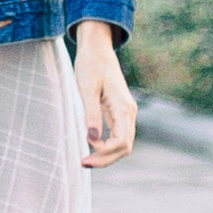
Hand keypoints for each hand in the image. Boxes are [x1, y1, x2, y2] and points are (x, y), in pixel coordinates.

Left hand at [75, 21, 136, 167]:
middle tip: (83, 163)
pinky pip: (118, 135)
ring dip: (107, 154)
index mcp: (123, 106)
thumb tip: (92, 139)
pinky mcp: (120, 111)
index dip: (105, 154)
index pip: (121, 142)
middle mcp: (129, 112)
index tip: (85, 156)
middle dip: (106, 159)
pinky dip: (107, 145)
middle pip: (125, 147)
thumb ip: (91, 113)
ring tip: (86, 159)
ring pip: (123, 143)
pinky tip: (92, 146)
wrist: (97, 48)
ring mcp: (126, 112)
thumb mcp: (87, 88)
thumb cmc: (91, 64)